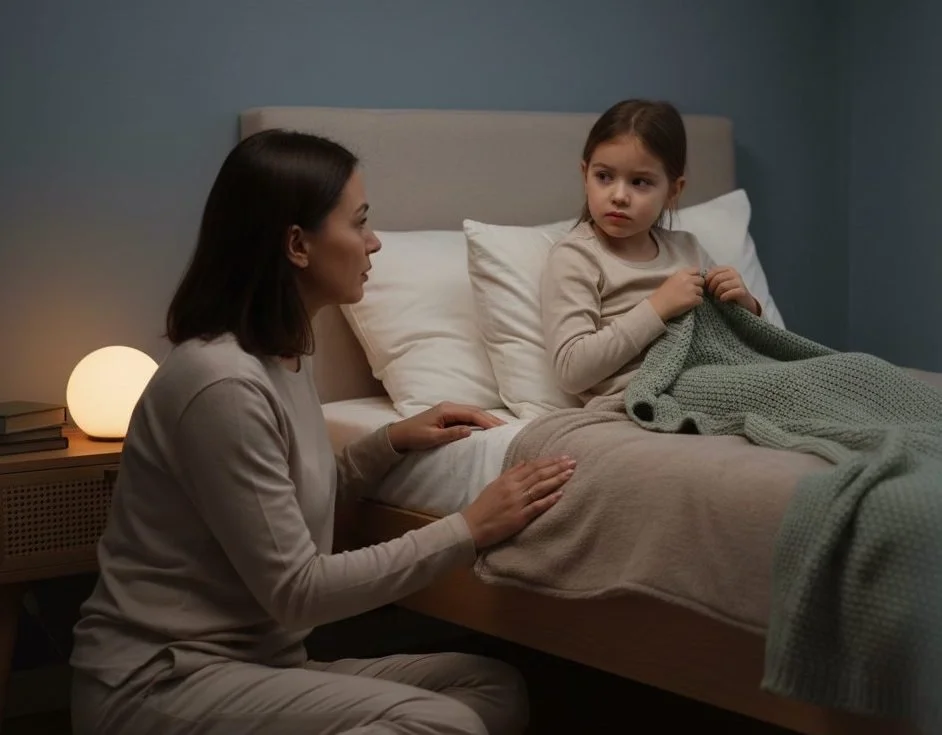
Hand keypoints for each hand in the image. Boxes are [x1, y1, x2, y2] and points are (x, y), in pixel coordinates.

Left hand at [386, 402, 504, 452]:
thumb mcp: (432, 438)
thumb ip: (451, 434)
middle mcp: (449, 406)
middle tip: (506, 428)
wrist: (399, 435)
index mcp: (446, 410)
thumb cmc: (414, 437)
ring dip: (487, 419)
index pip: (472, 414)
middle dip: (491, 418)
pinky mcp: (448, 415)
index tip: (500, 429)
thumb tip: (470, 431)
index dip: (487, 421)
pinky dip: (479, 420)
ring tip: (500, 427)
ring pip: (473, 412)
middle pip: (475, 411)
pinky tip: (486, 426)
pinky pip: (467, 416)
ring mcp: (449, 410)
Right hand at [461, 456, 575, 548]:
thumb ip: (511, 473)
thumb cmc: (484, 506)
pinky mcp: (519, 517)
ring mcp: (517, 502)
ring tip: (570, 473)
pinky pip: (536, 506)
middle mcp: (513, 488)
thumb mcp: (495, 484)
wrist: (472, 525)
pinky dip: (549, 500)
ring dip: (557, 479)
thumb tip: (525, 462)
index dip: (549, 461)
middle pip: (539, 474)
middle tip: (573, 461)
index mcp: (508, 479)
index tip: (562, 457)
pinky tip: (561, 494)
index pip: (532, 466)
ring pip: (540, 487)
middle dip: (557, 467)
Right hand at [648, 267, 704, 320]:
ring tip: (688, 299)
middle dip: (698, 286)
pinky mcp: (693, 299)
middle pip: (701, 281)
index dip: (696, 276)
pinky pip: (700, 300)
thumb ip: (682, 278)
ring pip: (701, 291)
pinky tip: (688, 304)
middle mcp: (688, 279)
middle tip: (691, 292)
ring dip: (697, 295)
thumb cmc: (663, 294)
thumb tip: (693, 279)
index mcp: (682, 273)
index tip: (693, 282)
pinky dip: (696, 303)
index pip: (696, 270)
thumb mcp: (672, 280)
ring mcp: (692, 289)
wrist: (659, 306)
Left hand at [705, 267, 758, 313]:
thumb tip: (699, 278)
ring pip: (722, 286)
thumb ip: (711, 278)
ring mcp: (739, 281)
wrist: (741, 303)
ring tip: (717, 297)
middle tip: (711, 294)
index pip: (712, 272)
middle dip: (711, 288)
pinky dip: (724, 297)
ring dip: (717, 294)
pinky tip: (723, 299)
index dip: (707, 281)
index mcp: (727, 269)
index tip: (706, 288)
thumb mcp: (718, 283)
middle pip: (717, 279)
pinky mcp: (742, 291)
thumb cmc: (726, 292)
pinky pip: (730, 293)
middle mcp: (734, 273)